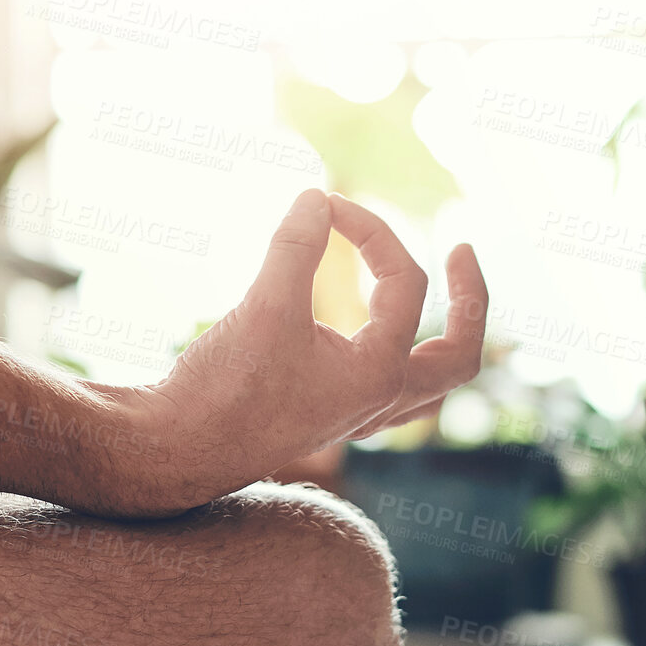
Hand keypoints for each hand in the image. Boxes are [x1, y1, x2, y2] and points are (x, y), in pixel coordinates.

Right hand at [110, 189, 486, 514]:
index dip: (372, 230)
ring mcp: (352, 419)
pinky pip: (386, 401)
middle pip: (459, 356)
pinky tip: (371, 341)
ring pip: (429, 388)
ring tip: (437, 303)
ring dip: (440, 342)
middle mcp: (377, 403)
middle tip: (460, 250)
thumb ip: (296, 246)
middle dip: (470, 301)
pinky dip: (395, 365)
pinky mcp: (322, 422)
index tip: (327, 205)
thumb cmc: (222, 387)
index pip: (405, 284)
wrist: (175, 450)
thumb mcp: (264, 305)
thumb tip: (317, 196)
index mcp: (378, 375)